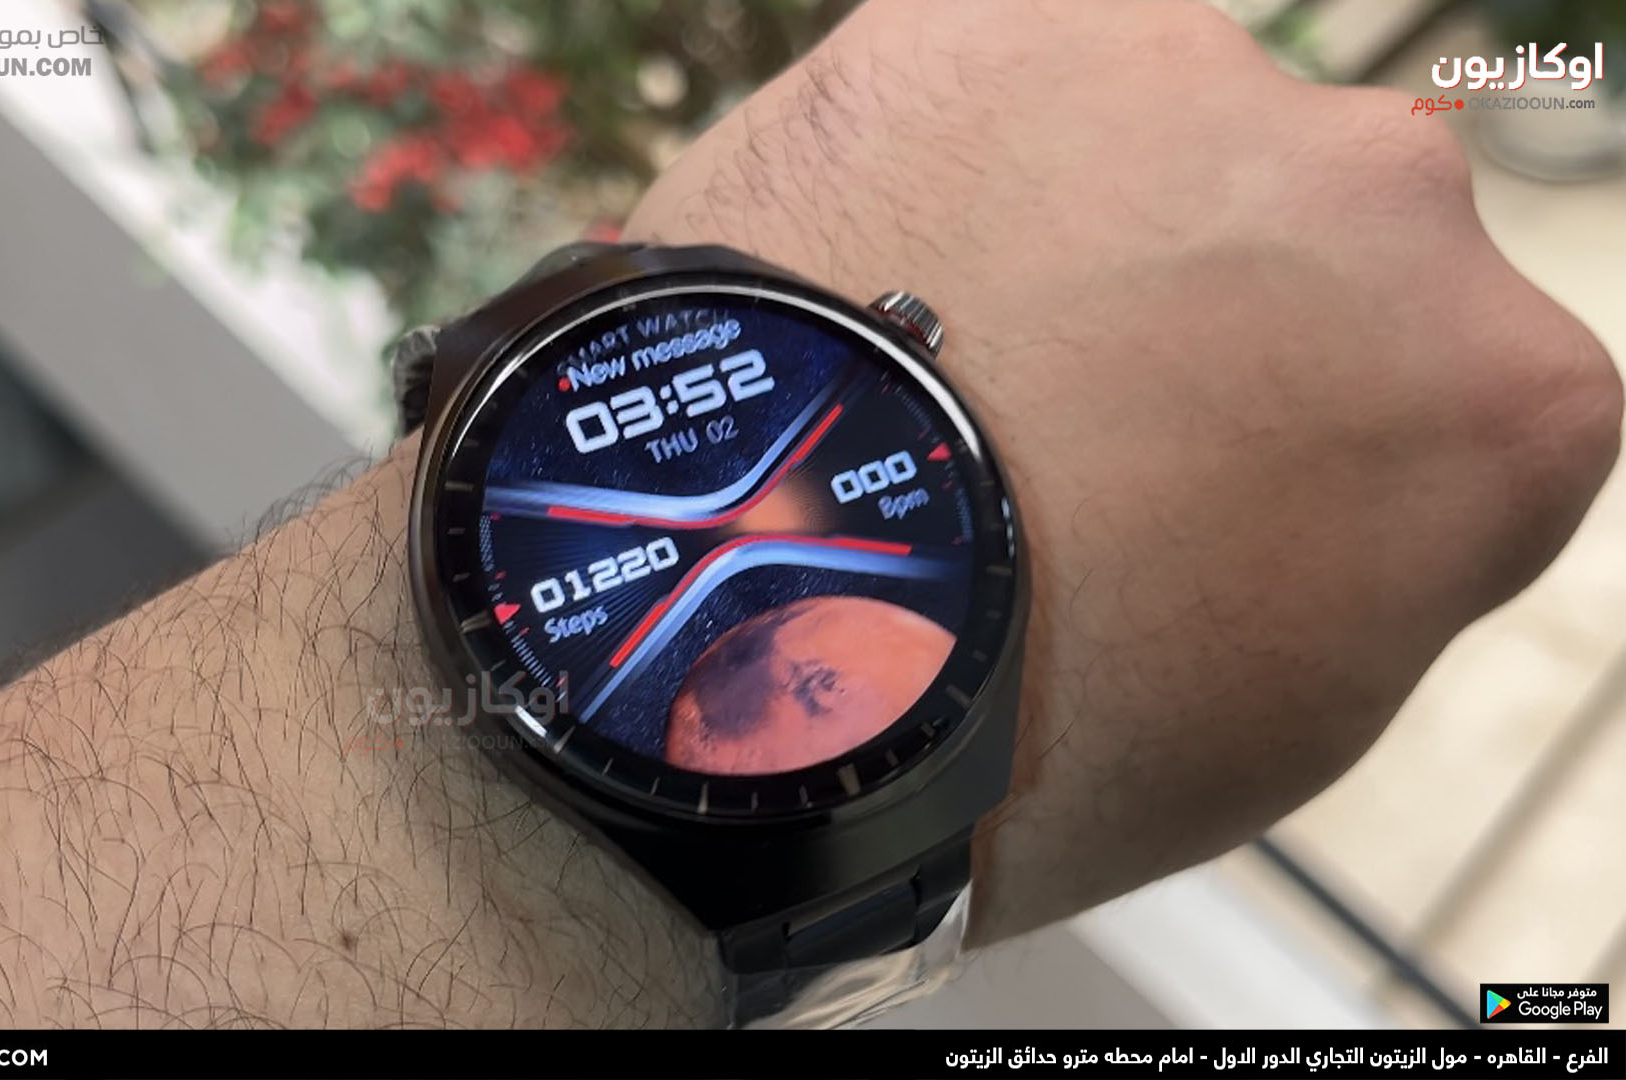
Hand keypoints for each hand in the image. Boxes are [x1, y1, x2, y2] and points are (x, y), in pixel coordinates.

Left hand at [625, 0, 1620, 940]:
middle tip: (1064, 432)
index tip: (1205, 513)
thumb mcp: (1283, 713)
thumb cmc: (1023, 729)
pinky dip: (938, 164)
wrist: (756, 619)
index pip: (1446, 399)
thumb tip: (1312, 472)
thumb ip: (1365, 544)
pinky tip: (869, 275)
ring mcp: (1191, 81)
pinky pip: (987, 86)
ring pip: (1152, 147)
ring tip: (938, 360)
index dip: (1306, 463)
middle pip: (1309, 251)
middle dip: (1213, 322)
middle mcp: (1388, 197)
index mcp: (1507, 394)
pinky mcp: (992, 18)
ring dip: (1076, 227)